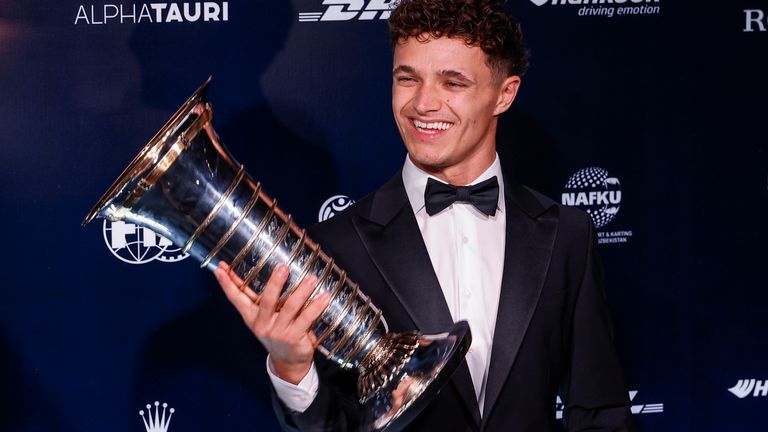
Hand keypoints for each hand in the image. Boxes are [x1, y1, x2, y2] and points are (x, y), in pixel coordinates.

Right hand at [214, 261, 329, 383]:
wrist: (288, 362)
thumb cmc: (277, 332)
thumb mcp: (264, 318)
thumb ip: (264, 299)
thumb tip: (271, 269)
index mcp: (251, 316)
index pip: (236, 298)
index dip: (227, 283)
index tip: (220, 268)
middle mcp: (262, 323)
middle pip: (266, 300)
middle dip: (275, 283)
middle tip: (283, 267)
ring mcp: (278, 331)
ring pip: (290, 308)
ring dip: (302, 291)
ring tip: (312, 278)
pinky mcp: (294, 337)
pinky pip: (306, 318)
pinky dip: (316, 306)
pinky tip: (324, 296)